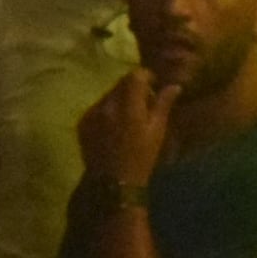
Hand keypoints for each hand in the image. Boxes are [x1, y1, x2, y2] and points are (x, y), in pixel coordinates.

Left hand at [79, 64, 173, 195]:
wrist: (114, 181)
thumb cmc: (142, 157)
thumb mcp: (157, 131)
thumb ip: (163, 105)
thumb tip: (174, 86)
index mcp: (128, 107)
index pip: (135, 76)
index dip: (146, 76)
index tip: (154, 85)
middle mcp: (107, 105)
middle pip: (120, 83)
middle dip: (133, 87)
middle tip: (145, 102)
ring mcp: (91, 113)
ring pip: (108, 94)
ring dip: (120, 98)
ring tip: (130, 116)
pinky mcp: (82, 121)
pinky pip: (97, 107)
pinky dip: (107, 109)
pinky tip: (115, 126)